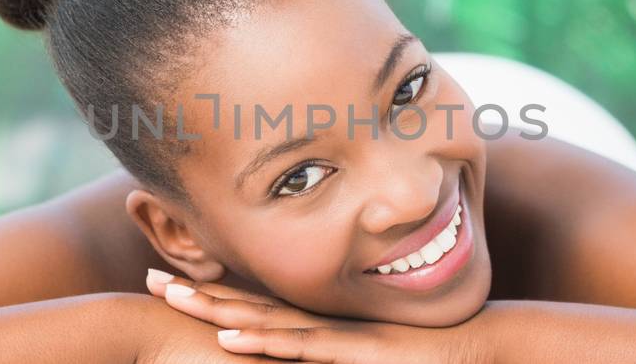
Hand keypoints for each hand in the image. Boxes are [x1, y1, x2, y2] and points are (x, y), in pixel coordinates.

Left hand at [145, 270, 490, 363]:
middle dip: (198, 295)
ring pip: (266, 322)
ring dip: (216, 311)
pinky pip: (302, 350)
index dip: (214, 297)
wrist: (487, 351)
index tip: (173, 285)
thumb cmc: (435, 363)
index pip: (258, 310)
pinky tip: (230, 339)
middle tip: (148, 280)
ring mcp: (338, 338)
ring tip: (172, 298)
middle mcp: (323, 326)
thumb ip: (345, 363)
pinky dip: (263, 344)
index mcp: (323, 330)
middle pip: (249, 307)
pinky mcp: (357, 355)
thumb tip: (317, 362)